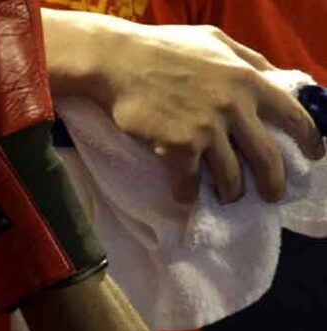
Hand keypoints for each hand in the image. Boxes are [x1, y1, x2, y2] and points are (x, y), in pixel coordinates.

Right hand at [44, 10, 324, 203]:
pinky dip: (187, 194)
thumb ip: (247, 58)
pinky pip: (188, 183)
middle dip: (273, 184)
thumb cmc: (163, 47)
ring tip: (227, 196)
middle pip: (267, 159)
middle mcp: (233, 107)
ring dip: (230, 192)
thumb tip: (273, 74)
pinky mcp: (177, 148)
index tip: (312, 155)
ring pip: (230, 178)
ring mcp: (206, 130)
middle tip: (272, 195)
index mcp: (248, 80)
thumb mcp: (213, 40)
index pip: (294, 116)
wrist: (117, 62)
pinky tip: (185, 196)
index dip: (309, 140)